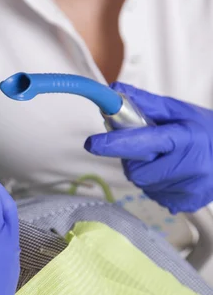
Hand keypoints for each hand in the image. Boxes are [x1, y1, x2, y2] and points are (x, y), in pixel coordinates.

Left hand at [85, 82, 212, 213]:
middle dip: (134, 159)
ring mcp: (190, 188)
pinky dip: (156, 185)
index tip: (93, 143)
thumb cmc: (204, 131)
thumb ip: (145, 104)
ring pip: (143, 184)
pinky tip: (171, 175)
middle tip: (149, 149)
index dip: (115, 143)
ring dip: (145, 172)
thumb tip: (114, 91)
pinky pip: (154, 196)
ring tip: (165, 161)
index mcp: (185, 138)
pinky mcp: (188, 203)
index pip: (143, 142)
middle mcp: (190, 166)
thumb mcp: (179, 111)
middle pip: (136, 170)